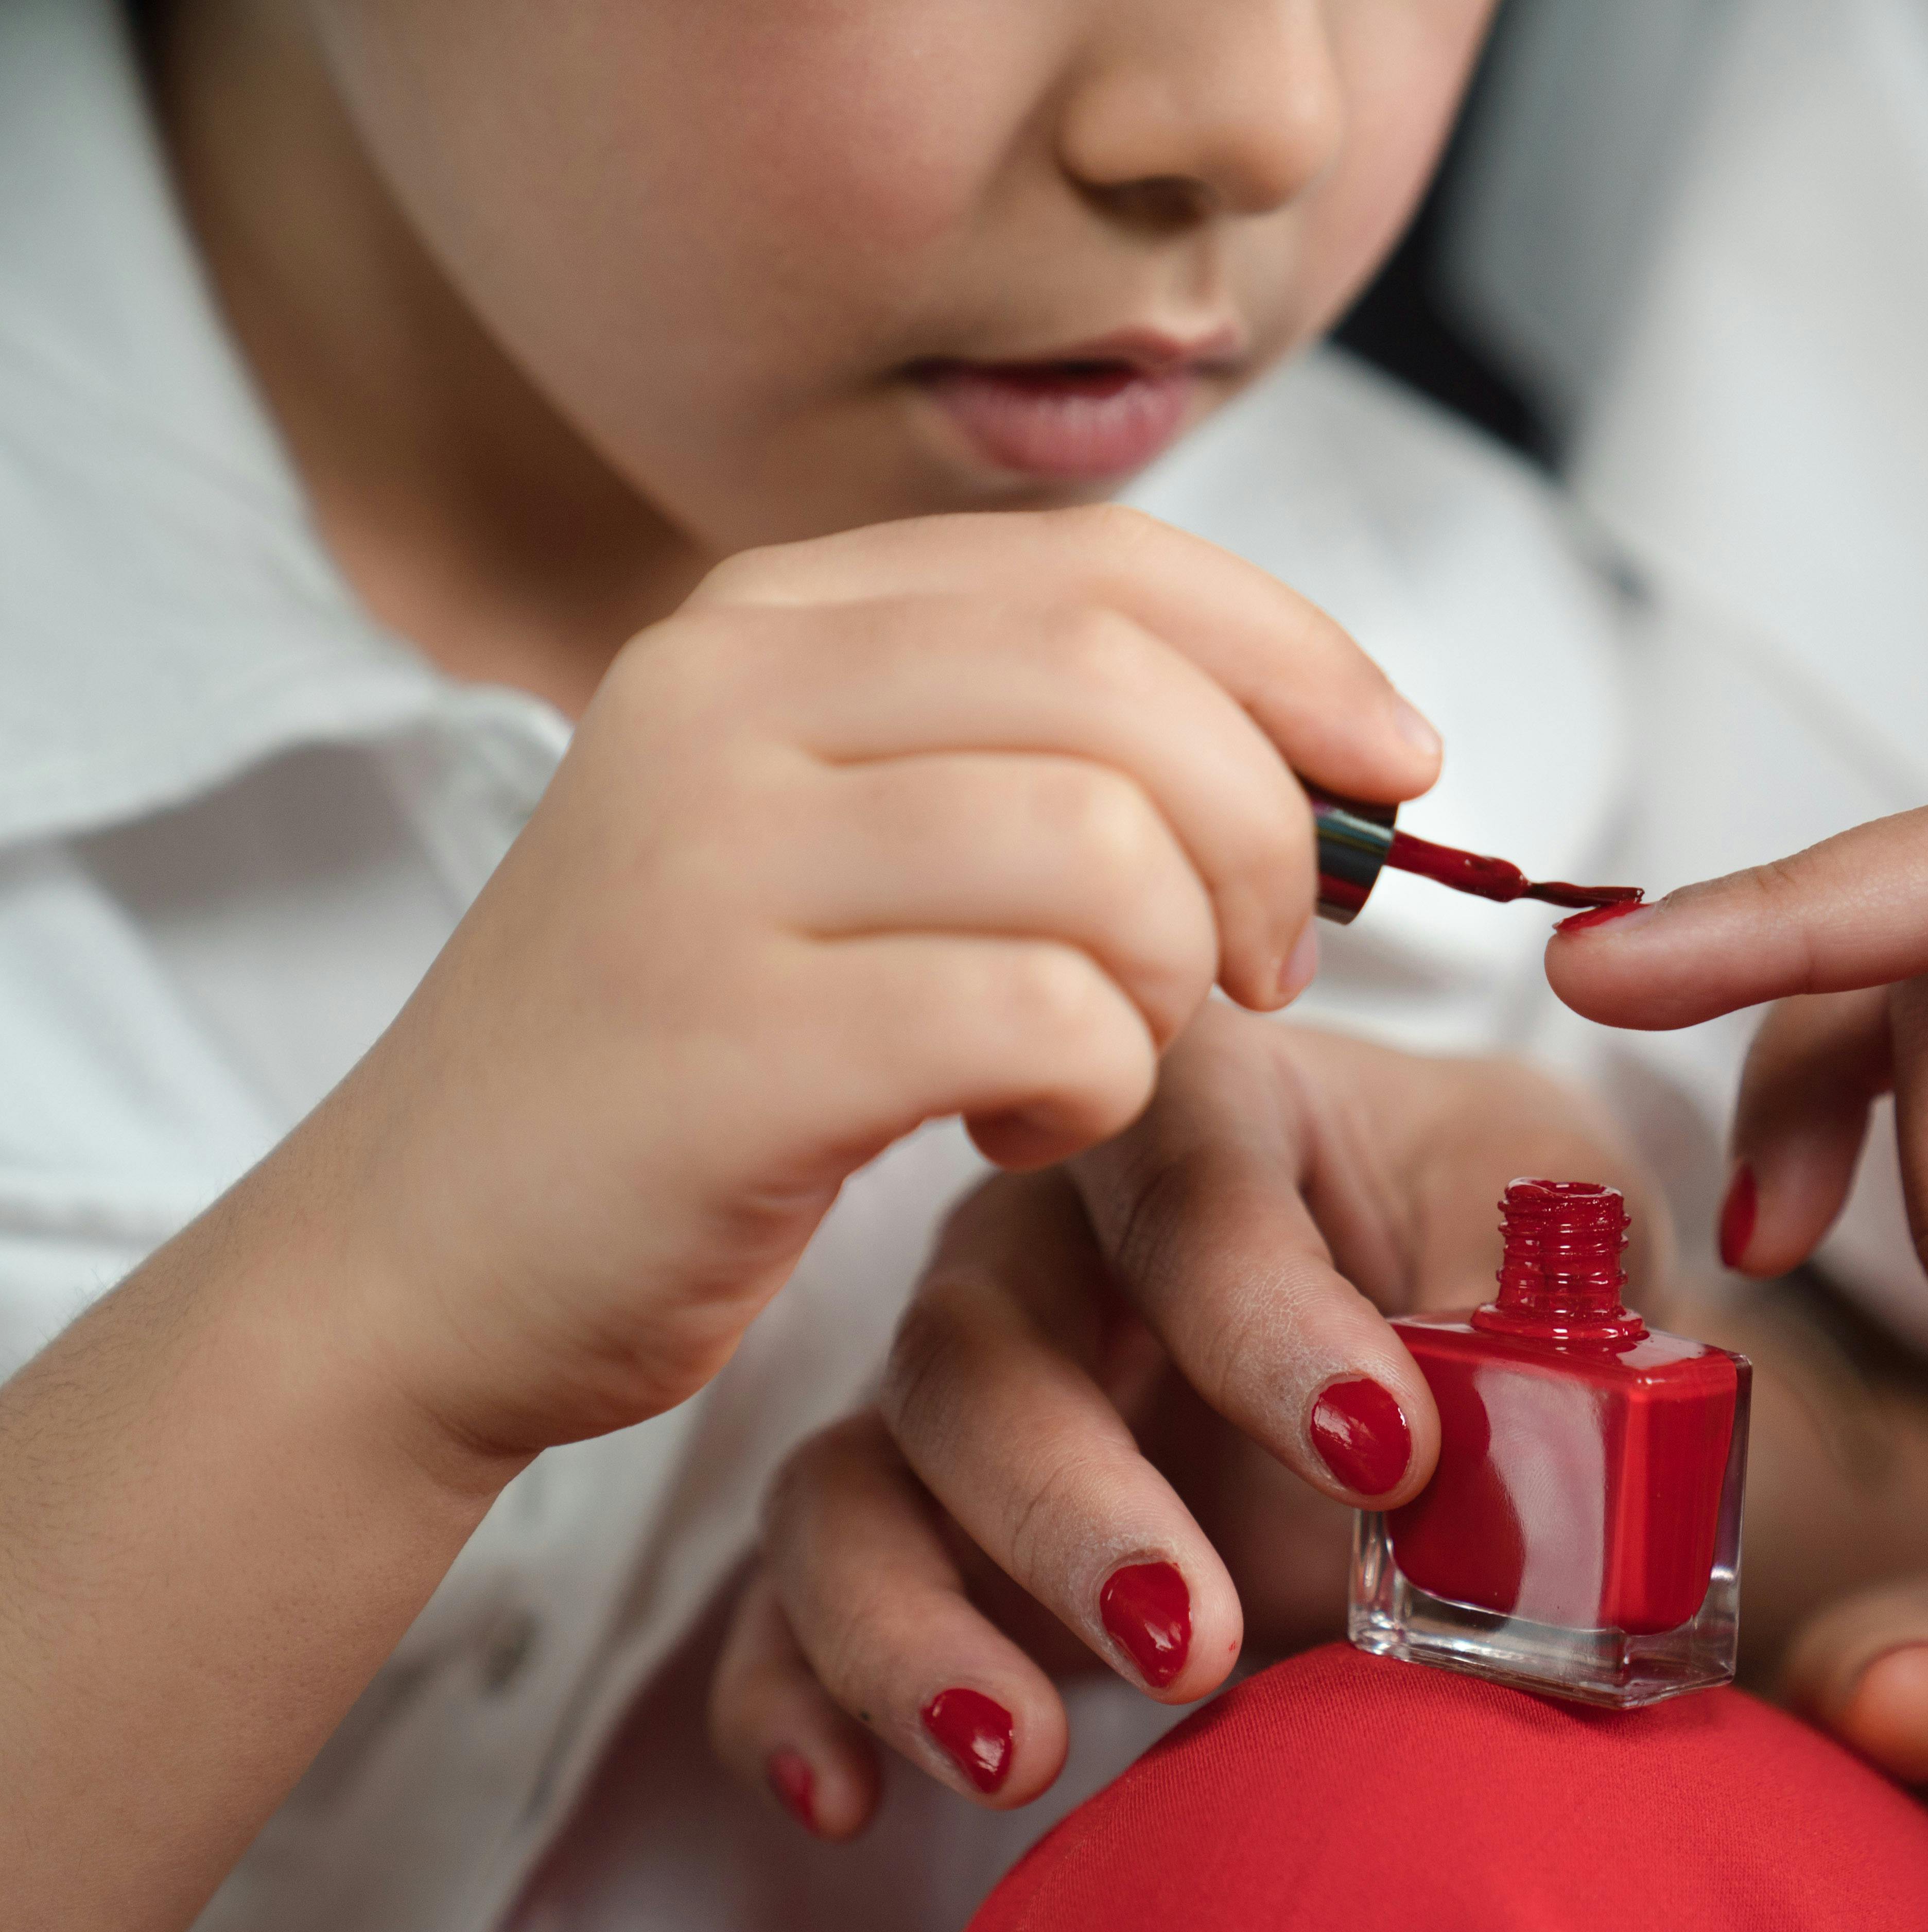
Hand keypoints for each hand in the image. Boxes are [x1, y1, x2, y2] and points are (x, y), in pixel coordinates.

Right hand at [277, 508, 1439, 1466]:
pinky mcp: (733, 1041)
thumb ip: (1036, 754)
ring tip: (1108, 1053)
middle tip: (1261, 966)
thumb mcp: (844, 843)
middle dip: (1266, 832)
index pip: (1108, 566)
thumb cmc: (690, 1062)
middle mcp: (723, 697)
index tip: (1398, 766)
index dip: (1298, 654)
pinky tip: (1022, 1126)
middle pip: (1129, 687)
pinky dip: (1097, 1089)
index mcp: (766, 622)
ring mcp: (714, 862)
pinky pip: (1045, 1017)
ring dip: (1174, 975)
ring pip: (1105, 847)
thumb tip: (1329, 756)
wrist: (423, 1263)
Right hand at [705, 1006, 1661, 1824]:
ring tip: (1022, 1756)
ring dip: (915, 1620)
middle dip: (1075, 1501)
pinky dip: (798, 1697)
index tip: (1388, 1455)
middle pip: (983, 1338)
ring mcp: (959, 1386)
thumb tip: (1511, 1406)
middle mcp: (1044, 1232)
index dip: (1266, 1317)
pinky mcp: (923, 1535)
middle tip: (1199, 1636)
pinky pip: (791, 1601)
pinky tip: (849, 1795)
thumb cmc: (1493, 1251)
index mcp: (1205, 1111)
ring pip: (862, 1473)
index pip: (1188, 1182)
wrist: (1468, 1384)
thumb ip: (1533, 1296)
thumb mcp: (1555, 1224)